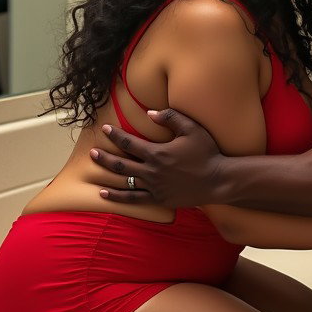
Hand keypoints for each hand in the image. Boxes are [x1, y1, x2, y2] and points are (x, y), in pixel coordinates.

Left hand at [89, 110, 222, 206]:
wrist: (219, 180)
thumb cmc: (207, 152)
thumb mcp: (192, 129)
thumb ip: (171, 118)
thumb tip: (150, 113)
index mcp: (157, 153)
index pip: (129, 142)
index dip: (115, 135)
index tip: (104, 129)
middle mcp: (152, 171)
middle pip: (120, 162)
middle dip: (104, 156)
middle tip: (92, 152)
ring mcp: (154, 187)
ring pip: (124, 180)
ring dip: (107, 172)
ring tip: (95, 166)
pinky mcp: (159, 199)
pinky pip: (134, 198)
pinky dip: (117, 197)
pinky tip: (104, 193)